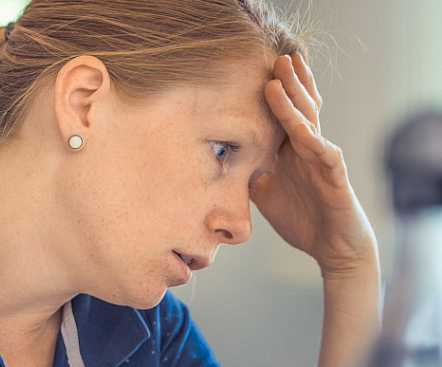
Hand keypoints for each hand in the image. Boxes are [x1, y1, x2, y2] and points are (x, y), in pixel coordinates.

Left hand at [250, 53, 376, 276]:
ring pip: (309, 126)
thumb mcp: (264, 192)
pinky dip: (315, 144)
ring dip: (295, 104)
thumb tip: (219, 161)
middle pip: (299, 110)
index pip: (285, 114)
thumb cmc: (301, 216)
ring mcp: (323, 163)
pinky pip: (327, 158)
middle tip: (277, 58)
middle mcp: (308, 151)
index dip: (277, 92)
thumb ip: (248, 173)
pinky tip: (303, 131)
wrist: (331, 247)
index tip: (261, 68)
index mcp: (292, 151)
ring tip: (281, 81)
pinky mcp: (336, 180)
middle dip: (288, 84)